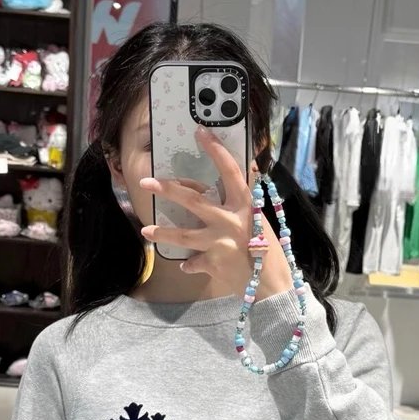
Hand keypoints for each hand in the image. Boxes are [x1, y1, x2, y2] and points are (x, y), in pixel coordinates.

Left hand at [141, 129, 293, 301]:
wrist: (273, 287)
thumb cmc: (268, 252)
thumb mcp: (260, 221)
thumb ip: (242, 203)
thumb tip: (237, 175)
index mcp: (245, 206)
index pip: (230, 171)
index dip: (215, 151)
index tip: (200, 132)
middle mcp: (231, 221)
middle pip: (193, 201)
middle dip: (168, 190)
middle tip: (146, 181)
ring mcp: (220, 243)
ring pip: (184, 235)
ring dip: (163, 233)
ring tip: (145, 230)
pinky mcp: (213, 264)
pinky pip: (193, 262)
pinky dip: (190, 264)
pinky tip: (186, 265)